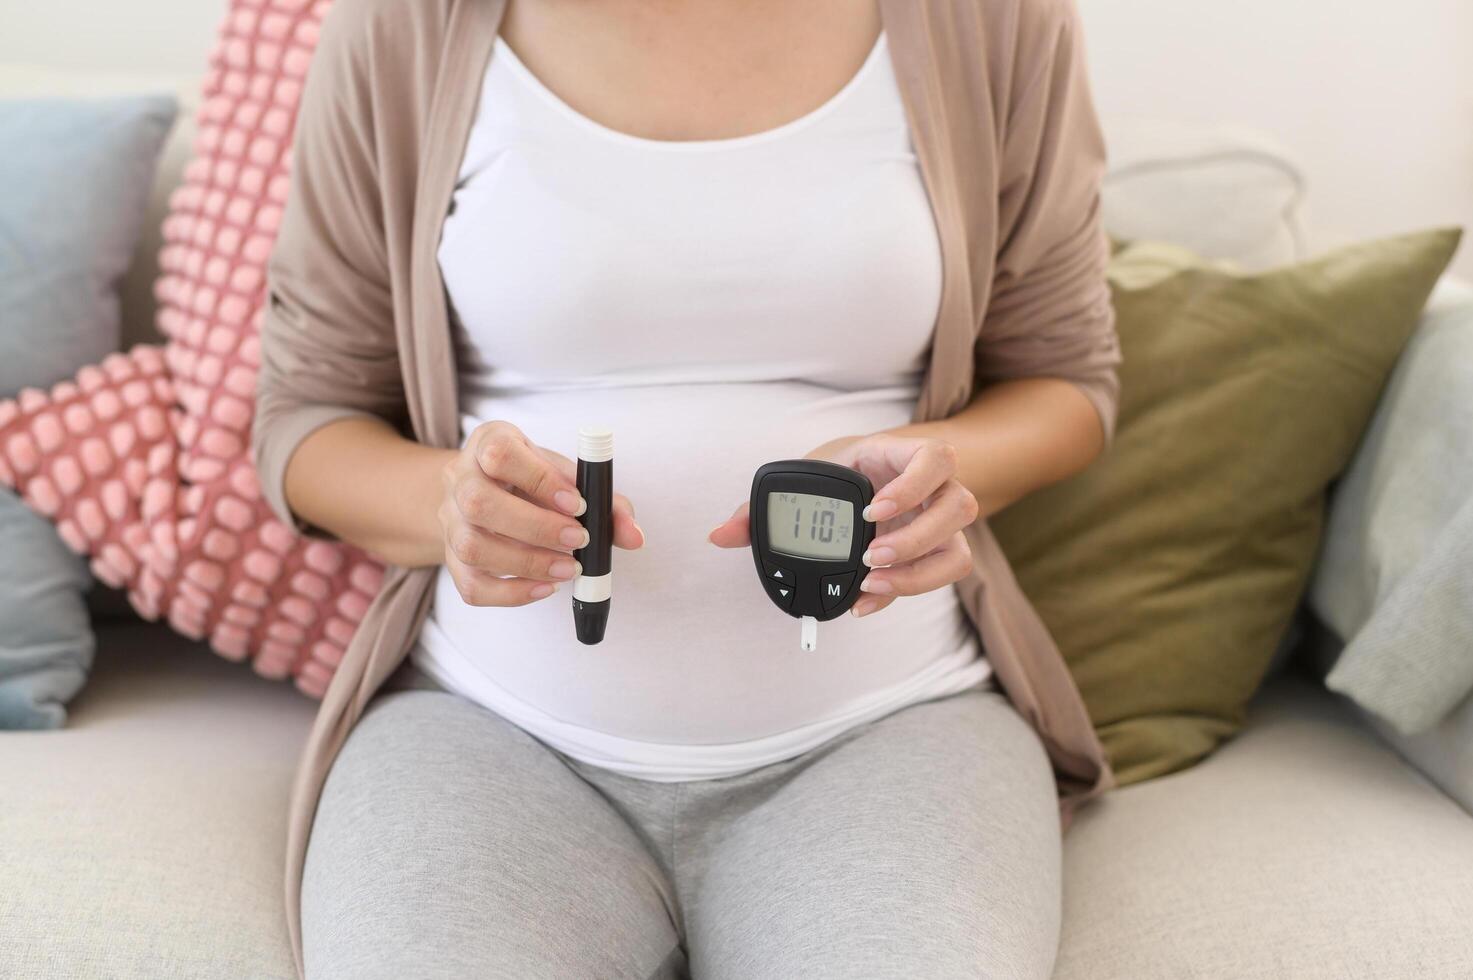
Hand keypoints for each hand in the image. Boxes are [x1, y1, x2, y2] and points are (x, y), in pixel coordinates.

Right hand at [439, 421, 642, 605]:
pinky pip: (471, 585)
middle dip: (535, 527)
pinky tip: (546, 588)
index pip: (500, 453)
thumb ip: (604, 499)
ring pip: (471, 546)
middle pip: (479, 502)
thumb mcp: (565, 475)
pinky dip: (512, 593)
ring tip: (567, 569)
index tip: (579, 505)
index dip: (540, 480)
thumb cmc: (532, 479)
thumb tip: (633, 536)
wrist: (488, 492)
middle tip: (577, 541)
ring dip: (526, 563)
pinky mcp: (452, 558)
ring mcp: (450, 520)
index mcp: (490, 442)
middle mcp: (460, 478)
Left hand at [708, 433, 975, 617]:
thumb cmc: (841, 472)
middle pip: (958, 506)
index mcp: (901, 455)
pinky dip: (908, 591)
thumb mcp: (804, 477)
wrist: (866, 478)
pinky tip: (867, 601)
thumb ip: (760, 508)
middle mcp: (934, 488)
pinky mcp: (937, 552)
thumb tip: (720, 536)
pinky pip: (942, 575)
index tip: (873, 511)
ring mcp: (940, 523)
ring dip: (918, 572)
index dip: (912, 486)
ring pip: (958, 548)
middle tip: (870, 556)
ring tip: (871, 582)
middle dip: (913, 538)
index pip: (934, 458)